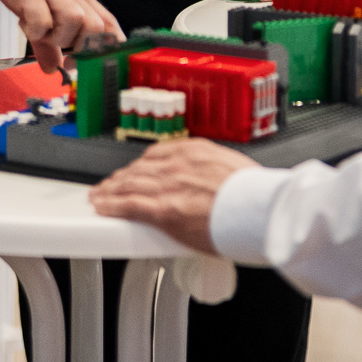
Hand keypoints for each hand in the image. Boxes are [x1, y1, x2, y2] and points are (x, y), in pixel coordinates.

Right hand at [0, 0, 122, 72]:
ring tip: (41, 34)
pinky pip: (42, 18)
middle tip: (64, 55)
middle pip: (95, 23)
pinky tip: (25, 25)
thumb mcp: (37, 10)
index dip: (111, 43)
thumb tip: (53, 69)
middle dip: (82, 47)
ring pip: (75, 19)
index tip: (103, 63)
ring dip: (59, 37)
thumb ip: (47, 42)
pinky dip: (36, 31)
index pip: (105, 19)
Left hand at [90, 139, 258, 253]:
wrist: (261, 209)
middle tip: (111, 183)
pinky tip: (101, 207)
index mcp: (197, 150)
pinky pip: (129, 205)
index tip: (137, 168)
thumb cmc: (256, 194)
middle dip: (123, 176)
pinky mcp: (164, 210)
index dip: (143, 163)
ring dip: (111, 189)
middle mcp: (178, 164)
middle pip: (140, 168)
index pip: (159, 153)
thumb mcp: (234, 168)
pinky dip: (112, 205)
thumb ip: (215, 171)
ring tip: (100, 195)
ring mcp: (169, 186)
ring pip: (130, 185)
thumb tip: (215, 182)